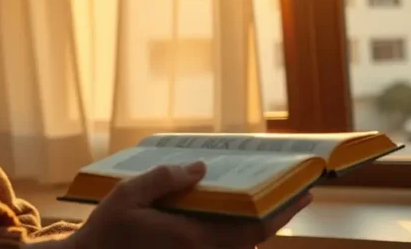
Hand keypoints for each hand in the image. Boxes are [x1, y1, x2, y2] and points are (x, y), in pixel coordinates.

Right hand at [68, 161, 310, 248]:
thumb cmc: (105, 232)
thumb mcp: (128, 195)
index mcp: (192, 239)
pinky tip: (230, 217)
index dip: (282, 213)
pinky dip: (233, 236)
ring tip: (264, 203)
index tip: (305, 194)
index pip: (252, 230)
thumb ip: (165, 179)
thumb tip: (201, 169)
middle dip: (275, 219)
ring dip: (254, 229)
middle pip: (251, 242)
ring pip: (237, 248)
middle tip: (292, 195)